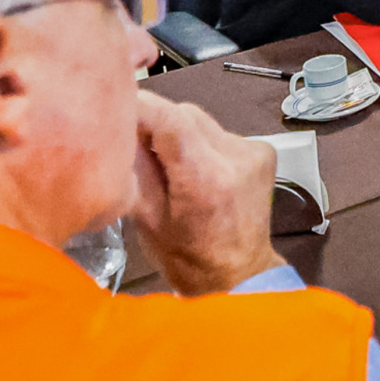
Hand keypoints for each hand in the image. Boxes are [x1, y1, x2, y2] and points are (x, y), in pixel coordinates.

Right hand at [129, 92, 283, 296]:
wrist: (238, 274)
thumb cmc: (186, 256)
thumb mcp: (145, 216)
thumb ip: (134, 166)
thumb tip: (120, 123)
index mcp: (205, 178)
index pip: (168, 118)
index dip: (138, 106)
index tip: (116, 109)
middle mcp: (236, 158)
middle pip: (184, 113)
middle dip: (155, 122)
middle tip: (135, 143)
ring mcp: (254, 152)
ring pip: (201, 119)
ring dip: (179, 132)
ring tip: (169, 163)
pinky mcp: (263, 150)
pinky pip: (220, 132)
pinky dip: (201, 142)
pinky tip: (197, 169)